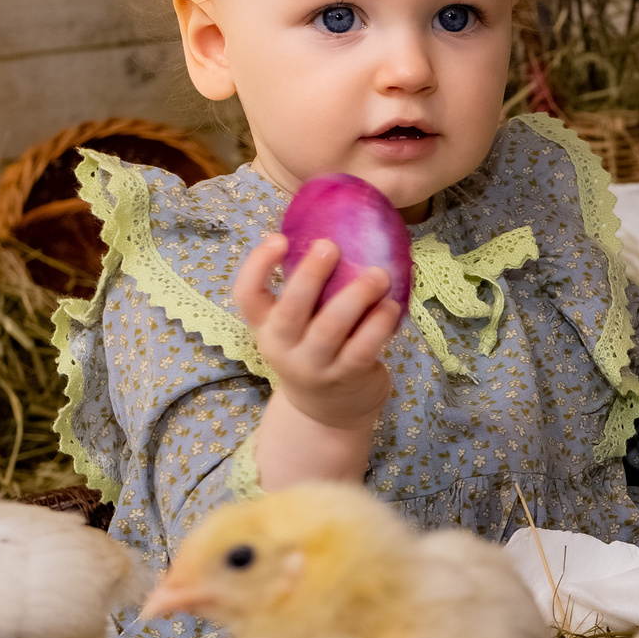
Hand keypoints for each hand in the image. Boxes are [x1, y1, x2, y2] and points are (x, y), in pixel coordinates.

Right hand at [231, 234, 405, 431]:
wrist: (328, 412)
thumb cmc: (315, 348)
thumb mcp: (296, 324)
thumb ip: (306, 288)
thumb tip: (333, 225)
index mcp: (265, 325)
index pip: (246, 295)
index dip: (257, 265)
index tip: (279, 238)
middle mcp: (282, 345)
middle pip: (290, 309)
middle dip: (310, 275)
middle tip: (331, 245)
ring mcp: (314, 365)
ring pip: (330, 328)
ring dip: (355, 296)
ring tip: (379, 274)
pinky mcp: (346, 377)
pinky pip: (362, 348)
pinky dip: (378, 324)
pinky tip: (392, 305)